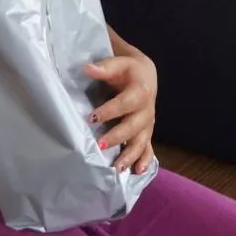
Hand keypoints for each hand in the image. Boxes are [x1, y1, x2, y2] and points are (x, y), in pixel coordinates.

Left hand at [87, 52, 156, 173]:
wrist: (145, 76)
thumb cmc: (128, 70)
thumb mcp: (119, 63)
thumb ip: (105, 67)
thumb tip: (88, 68)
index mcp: (141, 91)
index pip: (126, 102)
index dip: (111, 111)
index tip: (92, 117)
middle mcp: (147, 110)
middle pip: (134, 125)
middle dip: (118, 136)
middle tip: (100, 145)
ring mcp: (147, 124)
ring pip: (141, 141)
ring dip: (129, 155)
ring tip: (117, 168)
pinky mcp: (146, 133)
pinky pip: (147, 149)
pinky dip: (144, 160)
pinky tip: (137, 172)